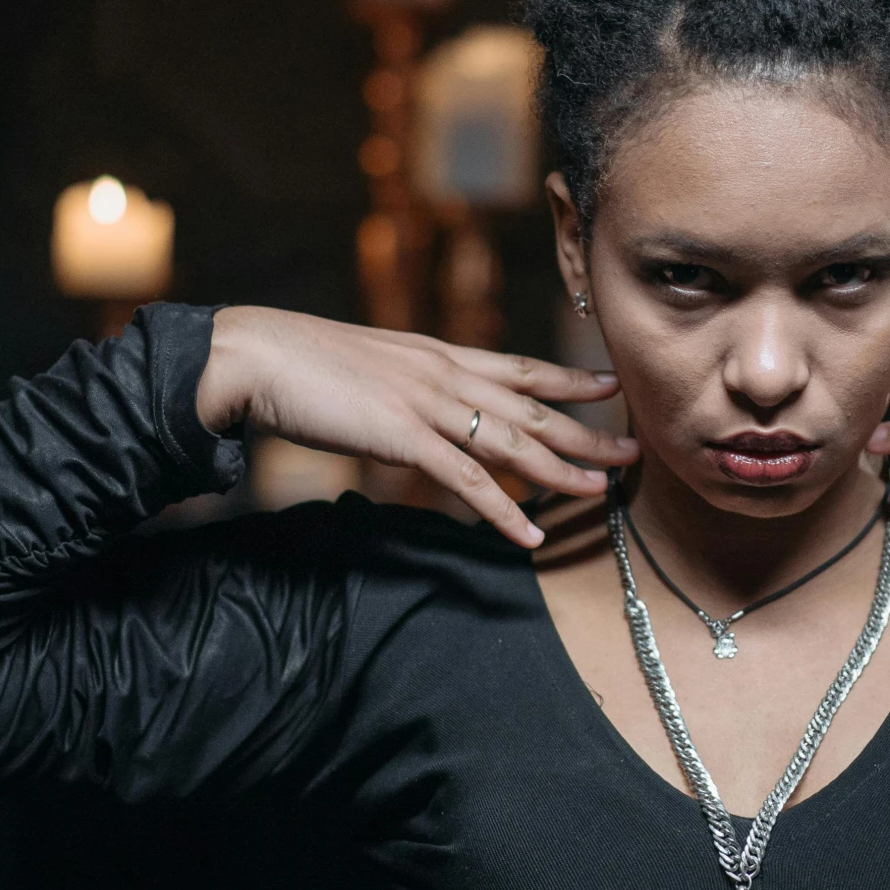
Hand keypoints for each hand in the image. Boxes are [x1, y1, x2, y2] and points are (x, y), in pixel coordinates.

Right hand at [196, 307, 636, 546]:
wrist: (256, 358)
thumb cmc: (303, 364)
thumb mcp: (372, 367)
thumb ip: (409, 386)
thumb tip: (427, 407)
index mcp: (438, 354)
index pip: (519, 367)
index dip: (568, 378)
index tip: (610, 385)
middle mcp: (445, 374)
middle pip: (533, 407)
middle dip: (587, 429)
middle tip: (633, 448)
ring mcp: (427, 405)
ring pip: (512, 442)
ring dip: (560, 469)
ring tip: (601, 490)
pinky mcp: (404, 437)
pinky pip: (466, 481)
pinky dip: (502, 510)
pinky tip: (528, 534)